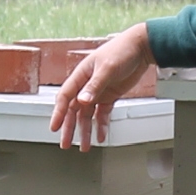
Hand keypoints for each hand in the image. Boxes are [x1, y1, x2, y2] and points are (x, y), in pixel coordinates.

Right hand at [48, 23, 155, 148]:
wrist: (141, 48)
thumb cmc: (121, 51)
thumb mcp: (107, 68)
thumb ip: (94, 86)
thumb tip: (82, 101)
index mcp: (81, 76)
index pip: (65, 97)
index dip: (59, 113)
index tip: (55, 127)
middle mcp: (86, 85)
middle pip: (74, 110)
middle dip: (69, 128)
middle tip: (65, 144)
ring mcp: (98, 92)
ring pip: (87, 115)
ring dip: (85, 131)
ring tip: (84, 146)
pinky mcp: (110, 96)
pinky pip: (102, 114)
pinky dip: (101, 125)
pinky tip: (100, 136)